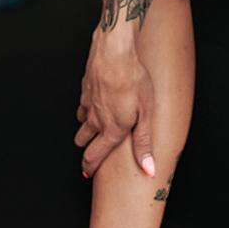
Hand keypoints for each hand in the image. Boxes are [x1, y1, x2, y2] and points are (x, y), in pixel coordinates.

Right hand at [75, 28, 156, 179]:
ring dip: (85, 131)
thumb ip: (143, 143)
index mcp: (112, 130)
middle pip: (83, 143)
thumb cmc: (133, 80)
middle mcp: (95, 120)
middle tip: (90, 157)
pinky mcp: (85, 91)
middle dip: (86, 152)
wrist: (114, 53)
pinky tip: (96, 105)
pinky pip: (82, 106)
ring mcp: (87, 105)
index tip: (88, 174)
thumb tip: (147, 169)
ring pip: (81, 125)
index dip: (90, 168)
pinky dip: (86, 110)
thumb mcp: (145, 114)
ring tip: (93, 132)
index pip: (94, 157)